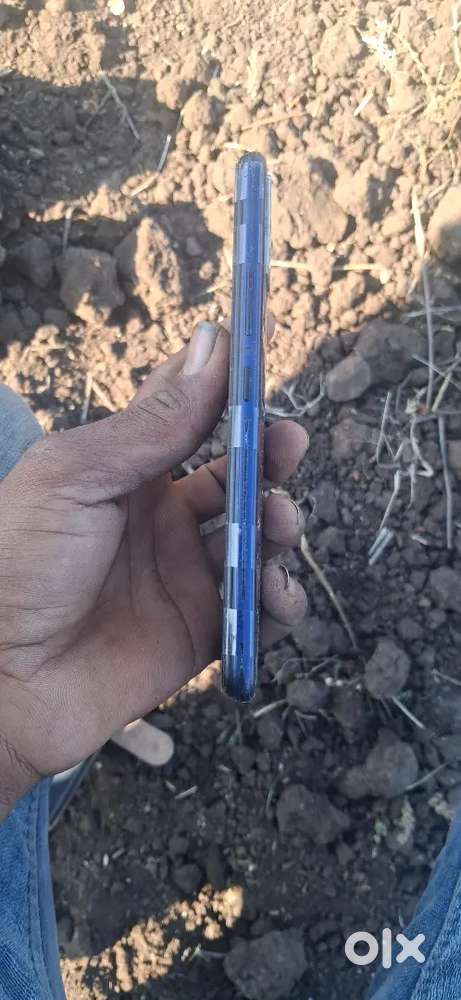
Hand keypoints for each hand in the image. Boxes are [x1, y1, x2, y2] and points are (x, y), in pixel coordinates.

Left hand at [0, 322, 307, 815]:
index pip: (191, 415)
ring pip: (258, 539)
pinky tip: (274, 590)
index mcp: (128, 473)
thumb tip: (210, 344)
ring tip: (279, 523)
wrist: (0, 679)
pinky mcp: (201, 634)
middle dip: (271, 456)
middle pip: (239, 476)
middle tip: (289, 444)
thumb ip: (153, 423)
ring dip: (282, 524)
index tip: (264, 347)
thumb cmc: (20, 564)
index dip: (229, 384)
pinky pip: (259, 612)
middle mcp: (162, 519)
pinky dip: (281, 599)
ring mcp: (185, 576)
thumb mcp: (78, 476)